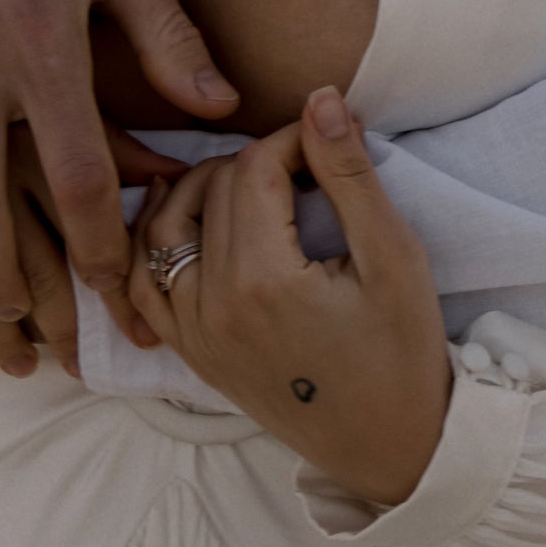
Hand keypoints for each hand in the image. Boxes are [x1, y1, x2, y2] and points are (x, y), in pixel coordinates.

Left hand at [126, 90, 450, 510]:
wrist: (390, 447)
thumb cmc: (403, 353)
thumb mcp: (394, 257)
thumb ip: (350, 175)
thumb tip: (319, 99)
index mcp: (263, 279)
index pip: (255, 168)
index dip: (294, 138)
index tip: (332, 140)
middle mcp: (212, 305)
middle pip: (213, 190)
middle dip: (259, 160)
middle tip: (309, 164)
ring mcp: (193, 333)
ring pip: (164, 228)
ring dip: (200, 189)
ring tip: (250, 180)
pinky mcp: (190, 354)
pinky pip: (142, 285)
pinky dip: (153, 243)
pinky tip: (184, 217)